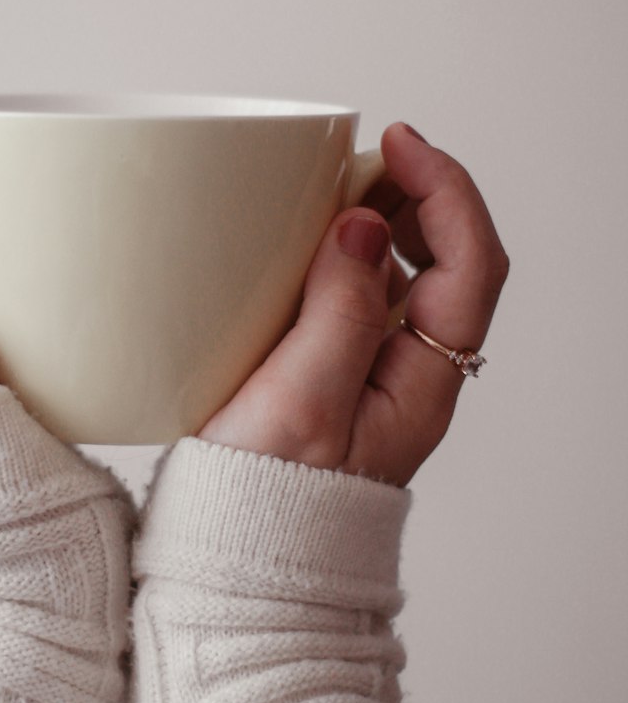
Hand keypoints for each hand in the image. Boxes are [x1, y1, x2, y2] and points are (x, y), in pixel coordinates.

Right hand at [197, 122, 508, 486]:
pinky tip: (302, 244)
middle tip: (365, 156)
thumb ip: (338, 311)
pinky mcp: (330, 372)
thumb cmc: (267, 503)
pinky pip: (355, 296)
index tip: (399, 143)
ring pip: (404, 274)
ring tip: (333, 187)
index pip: (472, 265)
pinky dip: (341, 254)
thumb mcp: (303, 403)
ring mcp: (371, 372)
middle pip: (452, 261)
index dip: (447, 191)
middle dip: (421, 194)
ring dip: (383, 219)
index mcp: (422, 383)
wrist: (231, 559)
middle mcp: (410, 373)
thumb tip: (365, 225)